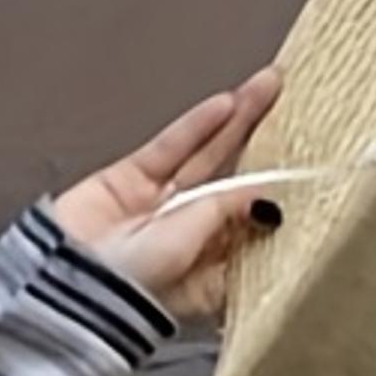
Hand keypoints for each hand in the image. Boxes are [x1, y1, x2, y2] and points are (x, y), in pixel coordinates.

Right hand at [49, 67, 285, 322]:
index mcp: (207, 271)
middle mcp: (186, 236)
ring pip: (206, 158)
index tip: (312, 169)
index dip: (278, 196)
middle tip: (298, 109)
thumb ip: (226, 211)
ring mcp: (157, 206)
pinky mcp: (130, 180)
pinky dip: (196, 126)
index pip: (252, 226)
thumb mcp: (192, 247)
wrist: (64, 282)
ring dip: (237, 123)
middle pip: (234, 183)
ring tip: (268, 87)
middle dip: (264, 147)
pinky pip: (171, 149)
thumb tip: (262, 192)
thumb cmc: (126, 288)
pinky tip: (223, 105)